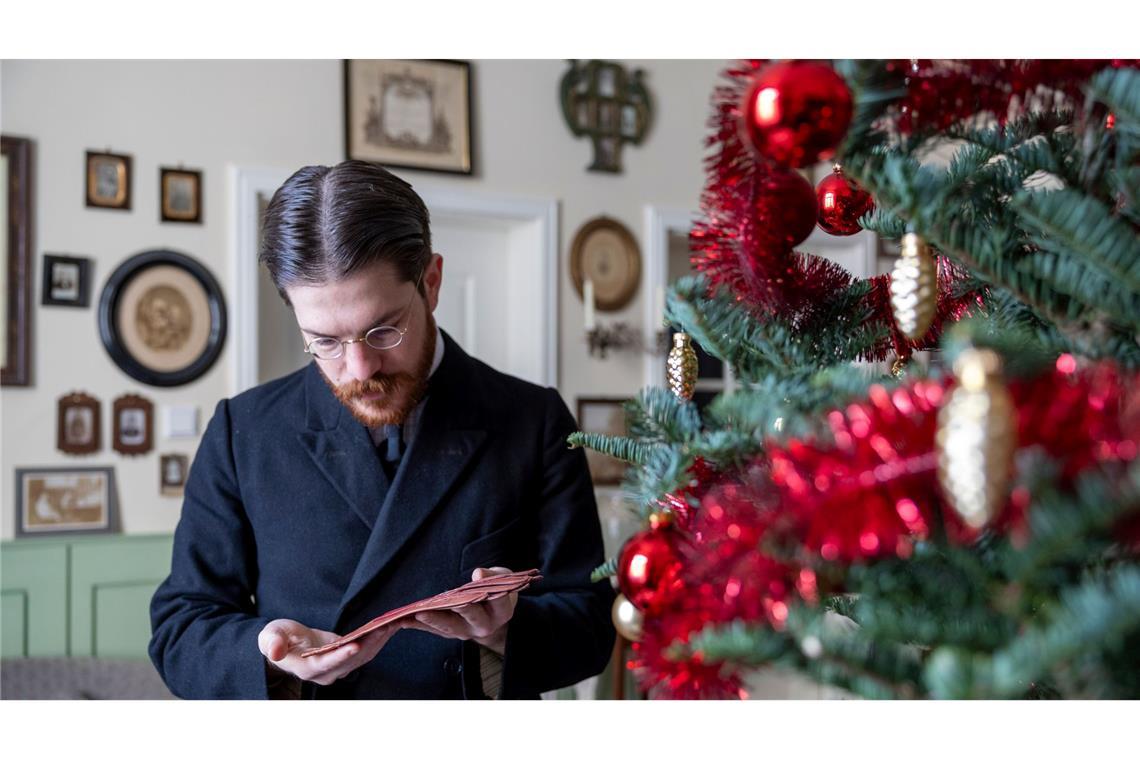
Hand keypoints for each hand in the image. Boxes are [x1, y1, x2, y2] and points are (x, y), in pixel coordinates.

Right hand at [257, 618, 401, 685]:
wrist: (287, 646)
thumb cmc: (277, 638)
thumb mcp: (270, 636)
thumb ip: (272, 643)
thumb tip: (274, 652)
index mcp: (307, 668)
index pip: (327, 663)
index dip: (341, 655)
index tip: (355, 645)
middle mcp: (326, 672)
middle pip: (351, 660)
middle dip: (369, 643)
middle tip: (385, 626)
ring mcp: (338, 668)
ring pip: (363, 656)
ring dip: (379, 640)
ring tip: (393, 622)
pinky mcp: (347, 659)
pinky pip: (366, 651)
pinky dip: (378, 639)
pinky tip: (390, 625)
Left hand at [405, 567, 518, 654]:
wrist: (491, 614)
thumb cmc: (495, 589)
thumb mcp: (501, 578)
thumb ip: (492, 576)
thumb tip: (478, 574)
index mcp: (501, 612)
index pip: (497, 601)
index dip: (488, 587)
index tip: (478, 576)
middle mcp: (484, 626)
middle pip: (470, 617)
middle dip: (456, 608)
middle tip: (444, 601)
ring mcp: (466, 632)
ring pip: (449, 628)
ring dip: (432, 620)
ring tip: (417, 613)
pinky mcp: (451, 634)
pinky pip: (434, 630)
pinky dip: (420, 625)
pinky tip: (405, 619)